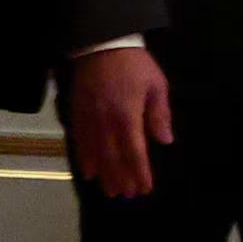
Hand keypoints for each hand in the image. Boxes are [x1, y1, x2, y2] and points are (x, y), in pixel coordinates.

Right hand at [65, 46, 173, 200]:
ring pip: (96, 153)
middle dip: (122, 179)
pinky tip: (89, 172)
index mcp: (128, 116)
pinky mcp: (77, 112)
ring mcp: (89, 118)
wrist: (101, 44)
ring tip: (110, 192)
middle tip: (128, 197)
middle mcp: (106, 122)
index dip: (139, 172)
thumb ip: (159, 114)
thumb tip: (165, 141)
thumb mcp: (156, 85)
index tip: (145, 188)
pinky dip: (84, 158)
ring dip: (104, 174)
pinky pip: (79, 141)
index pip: (135, 152)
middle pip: (114, 157)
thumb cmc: (135, 64)